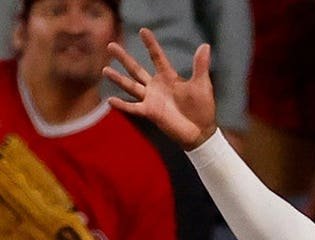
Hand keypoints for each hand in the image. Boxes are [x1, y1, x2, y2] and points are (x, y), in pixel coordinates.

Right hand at [104, 29, 217, 149]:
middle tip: (110, 45)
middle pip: (136, 69)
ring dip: (118, 79)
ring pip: (131, 86)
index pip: (157, 57)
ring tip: (105, 69)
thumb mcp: (202, 84)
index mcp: (168, 77)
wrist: (201, 131)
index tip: (143, 30)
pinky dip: (122, 105)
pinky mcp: (150, 113)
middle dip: (124, 58)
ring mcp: (151, 99)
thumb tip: (205, 46)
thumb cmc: (202, 107)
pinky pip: (133, 108)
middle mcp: (156, 86)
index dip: (150, 44)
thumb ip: (200, 66)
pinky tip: (110, 100)